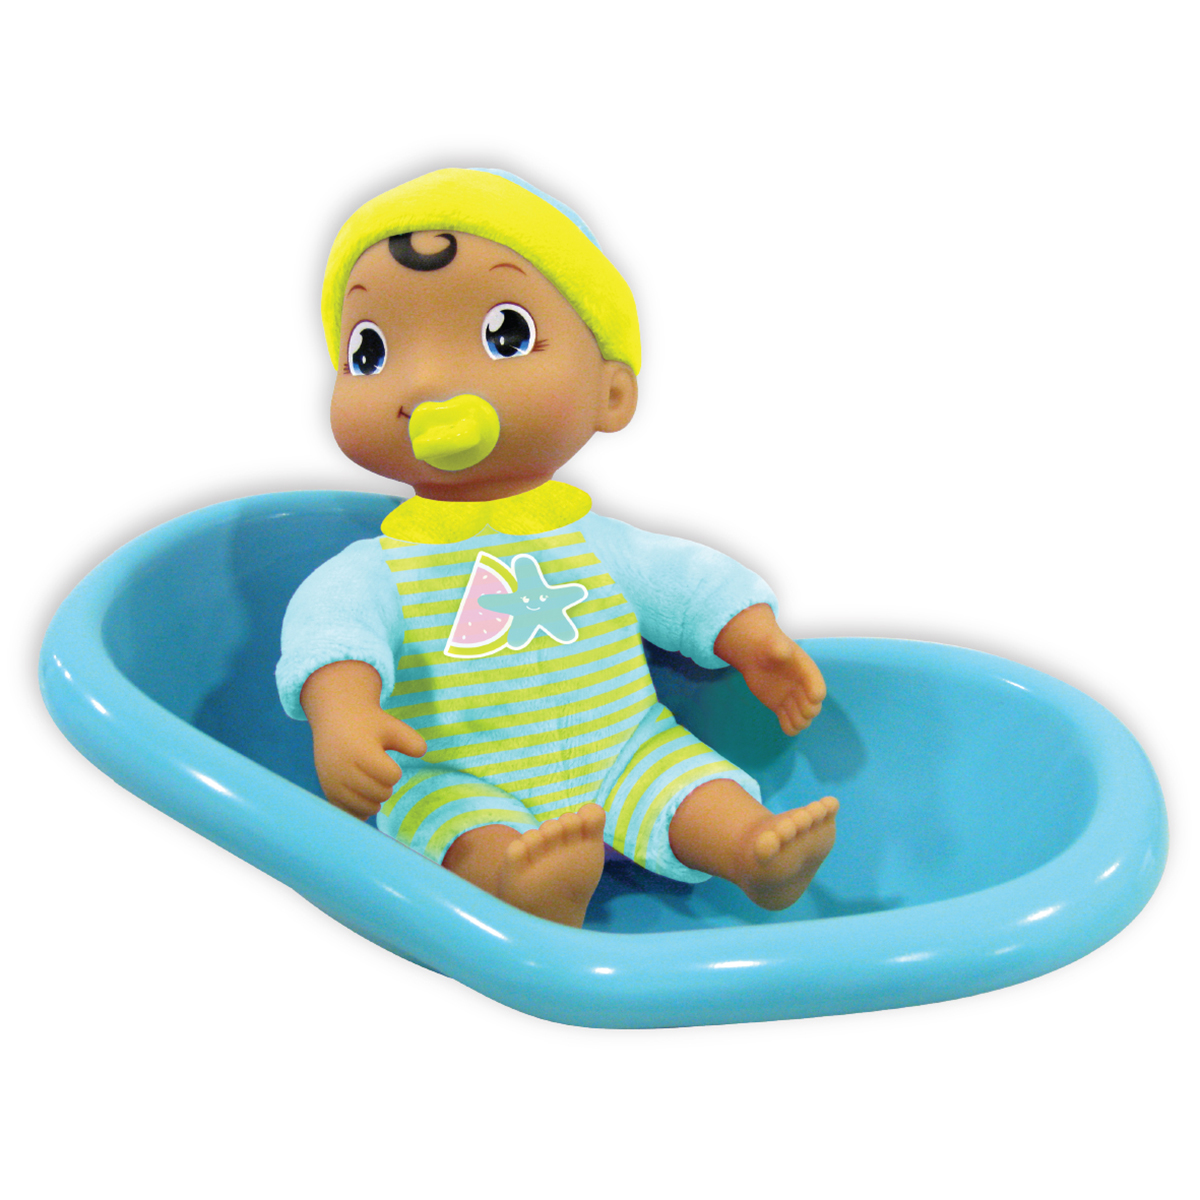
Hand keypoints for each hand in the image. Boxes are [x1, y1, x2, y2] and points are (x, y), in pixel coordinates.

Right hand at [300, 661, 426, 818]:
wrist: (336, 719)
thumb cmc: (368, 724)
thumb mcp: (392, 727)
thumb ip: (411, 740)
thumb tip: (421, 752)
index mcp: (360, 752)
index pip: (391, 777)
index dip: (394, 770)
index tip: (385, 759)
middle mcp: (343, 770)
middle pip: (381, 794)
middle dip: (386, 784)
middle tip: (377, 769)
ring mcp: (333, 784)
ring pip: (367, 808)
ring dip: (376, 798)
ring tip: (371, 780)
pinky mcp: (328, 793)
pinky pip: (351, 814)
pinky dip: (361, 808)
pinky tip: (362, 793)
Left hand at [714, 604, 826, 735]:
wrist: (757, 655)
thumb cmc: (769, 647)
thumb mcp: (774, 644)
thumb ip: (779, 648)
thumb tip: (782, 650)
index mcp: (808, 675)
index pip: (818, 689)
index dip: (816, 695)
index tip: (808, 695)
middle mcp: (804, 690)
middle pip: (813, 710)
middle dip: (805, 711)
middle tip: (790, 702)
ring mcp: (793, 701)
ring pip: (803, 721)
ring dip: (797, 722)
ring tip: (784, 711)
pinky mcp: (781, 708)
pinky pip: (790, 726)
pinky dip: (789, 728)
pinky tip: (781, 718)